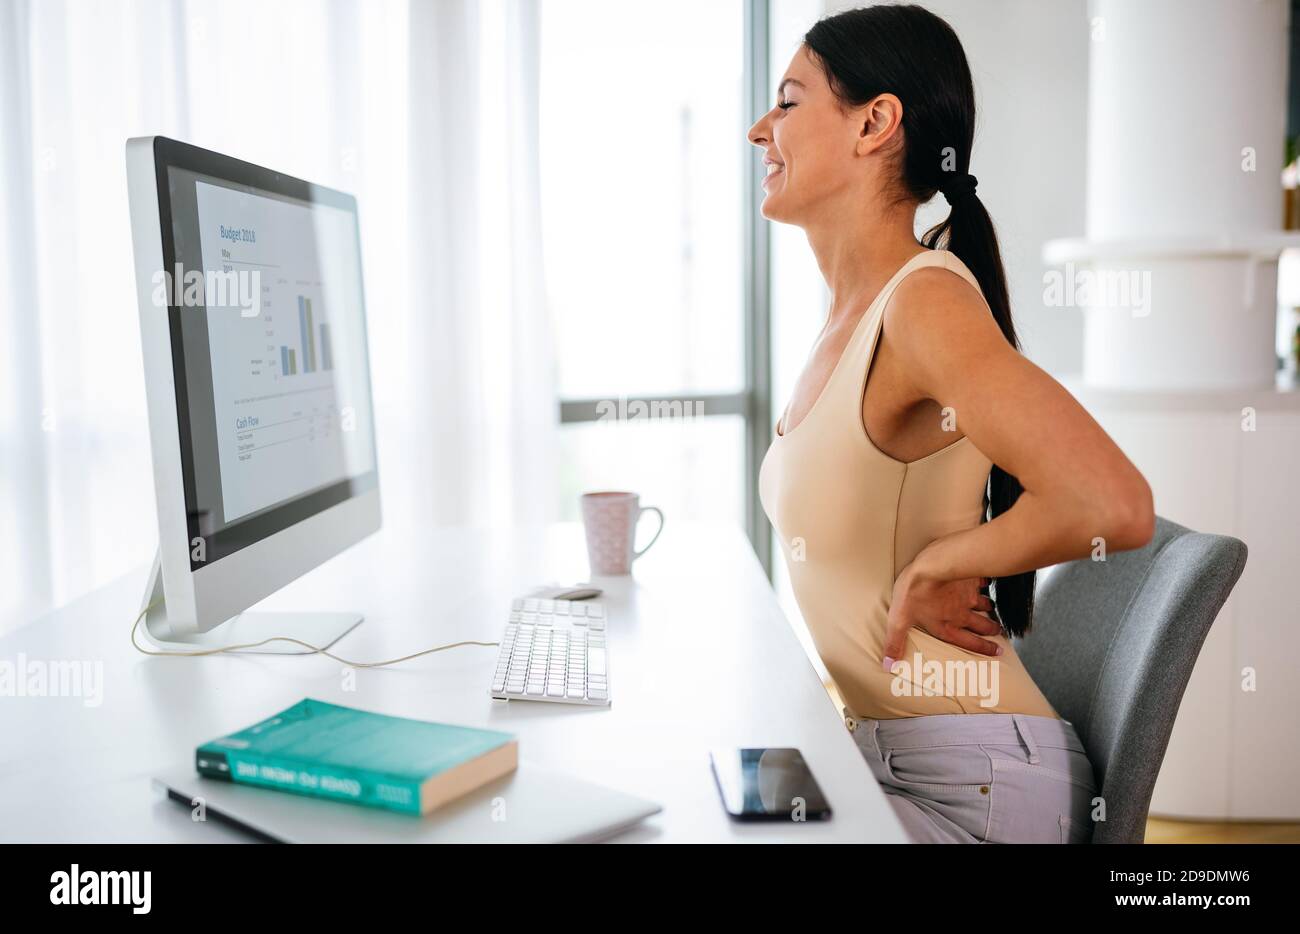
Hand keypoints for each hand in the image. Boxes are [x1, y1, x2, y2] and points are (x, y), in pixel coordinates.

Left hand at [882, 562, 1002, 671]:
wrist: (933, 565)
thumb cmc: (914, 592)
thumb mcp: (899, 619)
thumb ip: (895, 642)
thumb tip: (889, 664)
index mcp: (946, 627)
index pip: (968, 642)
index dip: (983, 649)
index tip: (996, 652)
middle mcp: (962, 614)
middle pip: (981, 625)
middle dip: (991, 629)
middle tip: (997, 631)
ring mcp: (969, 597)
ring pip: (984, 605)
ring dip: (989, 608)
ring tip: (992, 609)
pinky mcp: (971, 579)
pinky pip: (982, 583)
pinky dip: (985, 583)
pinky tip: (985, 581)